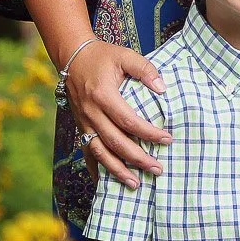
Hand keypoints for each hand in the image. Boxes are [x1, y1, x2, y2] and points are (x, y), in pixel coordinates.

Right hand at [66, 43, 169, 187]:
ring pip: (100, 152)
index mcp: (103, 95)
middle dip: (137, 159)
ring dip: (117, 170)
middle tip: (158, 169)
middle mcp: (91, 113)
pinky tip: (104, 183)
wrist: (73, 57)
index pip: (129, 121)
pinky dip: (95, 168)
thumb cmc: (102, 56)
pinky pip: (86, 152)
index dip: (148, 133)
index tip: (167, 140)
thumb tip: (163, 88)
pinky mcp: (80, 127)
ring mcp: (84, 122)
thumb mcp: (125, 56)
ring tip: (135, 184)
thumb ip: (145, 70)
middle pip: (116, 142)